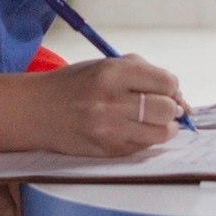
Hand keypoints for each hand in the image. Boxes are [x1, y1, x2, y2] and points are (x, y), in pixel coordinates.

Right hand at [33, 56, 185, 157]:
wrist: (36, 110)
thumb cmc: (76, 85)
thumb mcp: (106, 65)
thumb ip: (144, 73)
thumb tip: (180, 97)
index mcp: (113, 72)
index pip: (166, 82)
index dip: (170, 87)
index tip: (165, 90)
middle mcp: (112, 101)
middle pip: (167, 109)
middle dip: (170, 108)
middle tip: (160, 107)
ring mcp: (109, 129)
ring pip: (161, 133)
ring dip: (162, 127)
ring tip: (150, 120)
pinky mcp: (107, 150)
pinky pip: (143, 147)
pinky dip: (145, 139)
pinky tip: (131, 130)